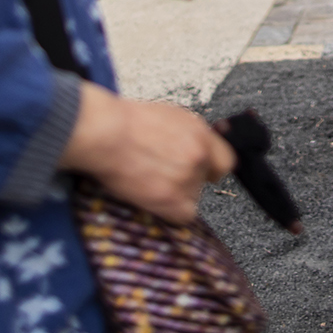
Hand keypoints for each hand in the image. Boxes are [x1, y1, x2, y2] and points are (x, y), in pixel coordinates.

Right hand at [63, 86, 235, 223]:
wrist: (107, 133)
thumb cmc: (127, 122)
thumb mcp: (169, 116)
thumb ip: (189, 134)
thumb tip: (196, 145)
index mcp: (200, 133)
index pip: (226, 161)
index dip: (211, 168)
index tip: (205, 172)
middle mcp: (198, 155)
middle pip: (205, 180)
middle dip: (187, 179)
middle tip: (163, 173)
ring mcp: (186, 178)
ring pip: (192, 198)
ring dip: (175, 195)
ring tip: (151, 181)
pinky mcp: (170, 199)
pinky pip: (183, 216)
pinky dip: (170, 212)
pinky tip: (154, 199)